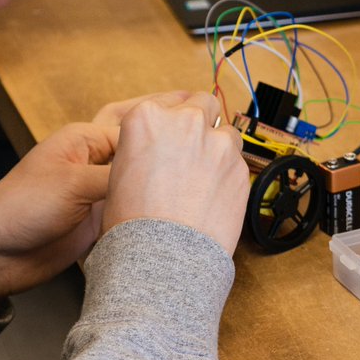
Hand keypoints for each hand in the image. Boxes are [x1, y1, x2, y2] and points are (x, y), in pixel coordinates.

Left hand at [0, 92, 248, 312]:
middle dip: (168, 127)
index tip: (198, 112)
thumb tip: (158, 169)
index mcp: (83, 139)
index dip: (165, 118)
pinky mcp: (100, 217)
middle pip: (138, 137)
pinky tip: (178, 197)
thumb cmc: (21, 209)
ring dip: (164, 164)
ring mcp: (97, 189)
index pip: (134, 122)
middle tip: (203, 118)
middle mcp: (93, 159)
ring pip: (140, 170)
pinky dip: (154, 196)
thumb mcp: (72, 185)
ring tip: (199, 156)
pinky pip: (133, 201)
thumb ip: (115, 175)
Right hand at [103, 92, 248, 255]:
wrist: (164, 256)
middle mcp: (184, 122)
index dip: (171, 120)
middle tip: (192, 148)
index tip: (173, 133)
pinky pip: (238, 162)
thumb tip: (158, 148)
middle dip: (200, 121)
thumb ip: (144, 146)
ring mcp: (217, 142)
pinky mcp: (240, 167)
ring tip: (205, 178)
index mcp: (147, 118)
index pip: (166, 103)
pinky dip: (229, 174)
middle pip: (203, 103)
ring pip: (226, 132)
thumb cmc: (133, 222)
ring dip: (218, 148)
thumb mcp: (119, 172)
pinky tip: (214, 196)